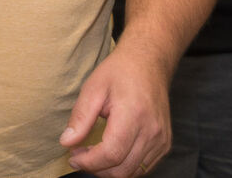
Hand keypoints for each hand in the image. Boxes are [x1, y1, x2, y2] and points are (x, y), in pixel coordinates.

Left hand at [60, 47, 170, 177]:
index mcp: (133, 114)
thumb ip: (80, 117)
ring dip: (110, 171)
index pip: (111, 153)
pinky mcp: (164, 143)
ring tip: (92, 155)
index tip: (73, 157)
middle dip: (96, 169)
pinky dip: (125, 167)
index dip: (89, 162)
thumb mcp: (93, 88)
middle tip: (79, 156)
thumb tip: (66, 142)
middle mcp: (152, 131)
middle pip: (122, 169)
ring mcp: (161, 139)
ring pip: (133, 172)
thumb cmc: (119, 72)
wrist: (148, 63)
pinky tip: (110, 154)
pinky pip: (144, 167)